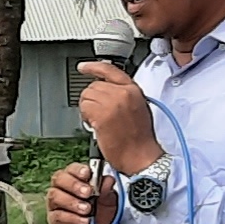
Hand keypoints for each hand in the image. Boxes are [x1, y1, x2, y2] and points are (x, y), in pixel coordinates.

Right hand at [45, 160, 109, 223]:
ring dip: (72, 202)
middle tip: (88, 193)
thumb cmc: (100, 215)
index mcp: (75, 179)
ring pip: (55, 196)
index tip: (87, 174)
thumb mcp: (109, 203)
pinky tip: (84, 221)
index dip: (78, 170)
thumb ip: (107, 192)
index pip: (72, 168)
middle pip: (59, 179)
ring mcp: (55, 204)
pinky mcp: (54, 219)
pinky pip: (58, 215)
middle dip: (74, 185)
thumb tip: (108, 180)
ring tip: (87, 210)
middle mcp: (62, 188)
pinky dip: (72, 218)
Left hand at [77, 59, 160, 174]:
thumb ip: (124, 95)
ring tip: (99, 121)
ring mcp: (112, 103)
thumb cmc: (140, 139)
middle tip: (98, 114)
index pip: (109, 70)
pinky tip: (95, 126)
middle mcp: (123, 93)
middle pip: (93, 86)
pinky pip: (84, 108)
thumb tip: (107, 92)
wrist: (141, 156)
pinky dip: (85, 117)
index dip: (93, 67)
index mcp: (133, 90)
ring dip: (88, 109)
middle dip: (92, 99)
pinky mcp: (102, 115)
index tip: (83, 67)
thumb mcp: (138, 108)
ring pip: (86, 96)